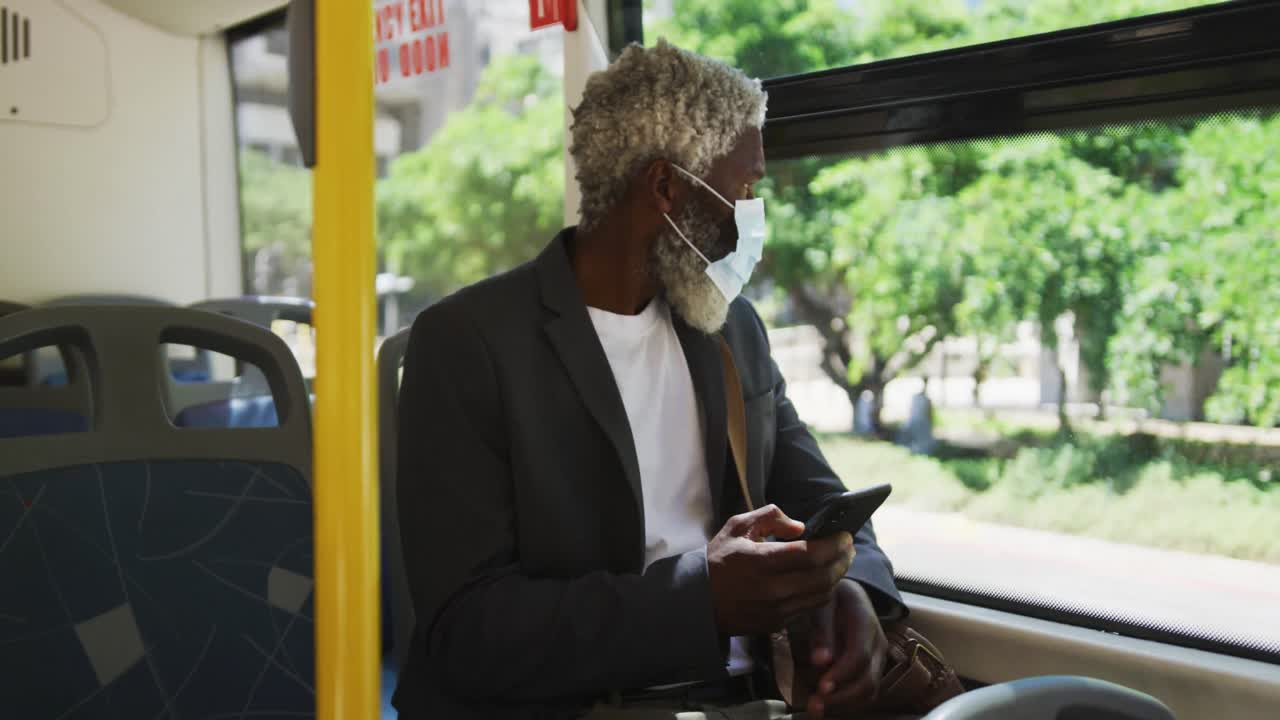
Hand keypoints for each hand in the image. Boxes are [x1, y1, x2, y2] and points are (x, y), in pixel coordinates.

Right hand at [707, 505, 854, 636]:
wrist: (699, 600)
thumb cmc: (719, 559)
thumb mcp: (737, 526)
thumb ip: (770, 517)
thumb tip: (801, 527)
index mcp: (762, 561)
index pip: (811, 554)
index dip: (834, 545)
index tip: (844, 535)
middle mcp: (772, 588)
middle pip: (823, 577)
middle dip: (842, 560)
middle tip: (848, 547)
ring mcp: (776, 609)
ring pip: (821, 594)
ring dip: (836, 577)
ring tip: (840, 561)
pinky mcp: (777, 623)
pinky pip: (809, 608)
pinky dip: (821, 592)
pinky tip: (822, 579)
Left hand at [803, 580, 888, 718]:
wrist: (846, 594)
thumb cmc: (831, 597)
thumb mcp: (822, 602)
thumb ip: (822, 630)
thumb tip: (820, 661)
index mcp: (865, 620)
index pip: (859, 655)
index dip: (841, 675)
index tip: (820, 687)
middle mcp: (877, 642)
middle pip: (868, 680)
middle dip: (841, 698)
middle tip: (814, 705)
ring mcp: (877, 658)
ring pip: (869, 691)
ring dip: (844, 706)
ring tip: (816, 710)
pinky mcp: (872, 668)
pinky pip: (866, 693)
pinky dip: (848, 705)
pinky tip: (826, 707)